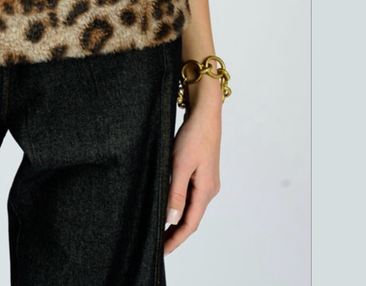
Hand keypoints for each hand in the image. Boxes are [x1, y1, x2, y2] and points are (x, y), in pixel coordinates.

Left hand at [163, 98, 221, 254]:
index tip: (161, 251)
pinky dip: (179, 205)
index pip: (190, 224)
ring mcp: (206, 182)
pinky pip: (190, 195)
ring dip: (177, 219)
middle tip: (156, 245)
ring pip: (190, 207)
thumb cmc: (194, 136)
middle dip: (175, 234)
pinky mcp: (201, 173)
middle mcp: (208, 190)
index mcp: (206, 191)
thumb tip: (171, 219)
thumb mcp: (180, 164)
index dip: (176, 240)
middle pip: (191, 219)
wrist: (205, 114)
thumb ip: (176, 192)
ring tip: (159, 229)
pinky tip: (169, 205)